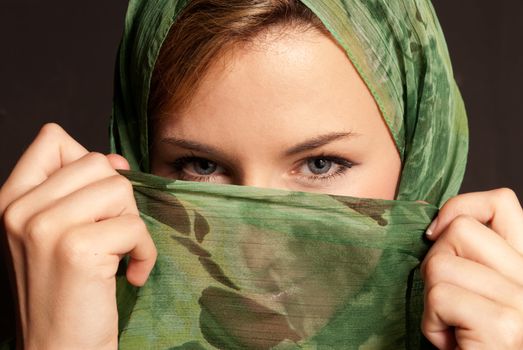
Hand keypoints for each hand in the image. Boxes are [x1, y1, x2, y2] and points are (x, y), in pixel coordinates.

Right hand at [0, 123, 156, 349]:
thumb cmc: (65, 292)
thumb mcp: (60, 233)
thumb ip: (82, 190)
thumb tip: (116, 160)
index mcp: (11, 199)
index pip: (52, 139)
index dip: (87, 161)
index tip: (99, 198)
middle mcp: (20, 209)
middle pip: (97, 163)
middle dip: (117, 200)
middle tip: (110, 237)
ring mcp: (44, 227)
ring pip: (118, 188)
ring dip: (131, 223)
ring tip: (119, 254)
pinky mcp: (76, 248)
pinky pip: (134, 227)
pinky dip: (145, 252)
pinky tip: (131, 275)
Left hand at [421, 188, 522, 348]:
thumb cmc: (475, 341)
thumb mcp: (477, 292)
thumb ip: (470, 259)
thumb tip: (435, 225)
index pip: (501, 203)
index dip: (460, 206)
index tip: (434, 233)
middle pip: (460, 229)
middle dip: (436, 263)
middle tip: (448, 301)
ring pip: (440, 263)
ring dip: (432, 300)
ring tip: (452, 326)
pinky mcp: (502, 326)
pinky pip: (439, 296)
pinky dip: (431, 323)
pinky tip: (452, 344)